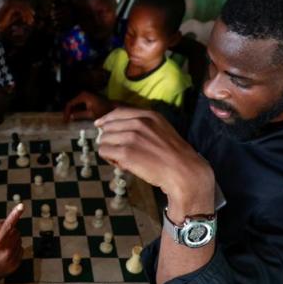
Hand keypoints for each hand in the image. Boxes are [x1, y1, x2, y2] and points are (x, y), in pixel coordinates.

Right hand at [63, 91, 114, 120]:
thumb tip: (70, 117)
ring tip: (69, 120)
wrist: (112, 107)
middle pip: (71, 104)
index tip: (65, 121)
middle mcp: (82, 94)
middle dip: (68, 112)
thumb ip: (80, 115)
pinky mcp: (86, 99)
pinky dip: (76, 111)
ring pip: (74, 104)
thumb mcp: (91, 114)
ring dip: (71, 112)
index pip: (70, 104)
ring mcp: (84, 96)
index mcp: (82, 96)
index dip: (66, 113)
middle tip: (65, 121)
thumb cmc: (103, 110)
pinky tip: (75, 117)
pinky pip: (78, 105)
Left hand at [95, 108, 213, 210]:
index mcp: (148, 115)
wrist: (183, 171)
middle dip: (110, 139)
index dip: (106, 119)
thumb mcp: (161, 129)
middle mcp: (138, 123)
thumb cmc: (174, 155)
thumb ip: (143, 124)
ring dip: (109, 150)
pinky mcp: (126, 152)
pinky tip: (121, 165)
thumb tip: (119, 126)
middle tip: (120, 151)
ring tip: (122, 159)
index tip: (99, 125)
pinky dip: (109, 159)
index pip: (117, 112)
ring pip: (104, 139)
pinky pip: (104, 151)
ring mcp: (131, 137)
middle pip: (108, 126)